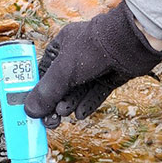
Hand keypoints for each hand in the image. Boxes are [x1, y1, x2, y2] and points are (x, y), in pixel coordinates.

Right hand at [24, 1, 161, 127]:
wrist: (131, 42)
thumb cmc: (93, 47)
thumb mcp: (64, 70)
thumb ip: (47, 92)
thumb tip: (30, 111)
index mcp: (61, 46)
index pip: (43, 72)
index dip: (36, 90)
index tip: (31, 107)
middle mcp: (76, 56)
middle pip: (60, 85)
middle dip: (54, 103)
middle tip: (49, 120)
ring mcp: (94, 67)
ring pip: (77, 91)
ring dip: (69, 104)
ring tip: (63, 115)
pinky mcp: (109, 77)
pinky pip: (95, 94)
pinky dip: (87, 104)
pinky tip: (80, 114)